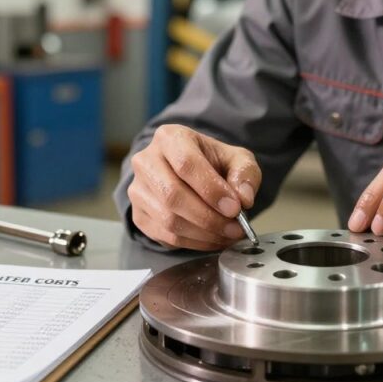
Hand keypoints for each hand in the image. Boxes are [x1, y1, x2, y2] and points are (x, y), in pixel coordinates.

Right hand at [127, 124, 260, 250]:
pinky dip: (194, 243)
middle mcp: (146, 161)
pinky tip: (212, 239)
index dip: (211, 189)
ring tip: (228, 235)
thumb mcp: (237, 159)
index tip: (235, 208)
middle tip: (235, 228)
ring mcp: (138, 190)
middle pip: (173, 195)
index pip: (186, 163)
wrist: (189, 173)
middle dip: (209, 217)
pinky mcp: (138, 215)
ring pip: (169, 220)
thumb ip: (245, 174)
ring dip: (204, 234)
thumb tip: (243, 199)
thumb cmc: (212, 163)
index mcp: (170, 138)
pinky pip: (165, 236)